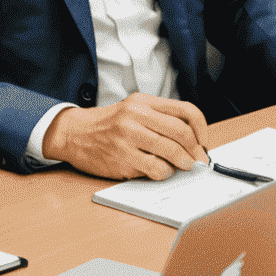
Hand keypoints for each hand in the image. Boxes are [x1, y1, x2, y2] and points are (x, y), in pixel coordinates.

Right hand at [40, 93, 208, 179]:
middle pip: (182, 133)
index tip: (202, 143)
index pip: (186, 111)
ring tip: (180, 166)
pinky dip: (163, 173)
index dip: (201, 130)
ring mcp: (127, 136)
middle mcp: (135, 115)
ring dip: (183, 164)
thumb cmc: (107, 125)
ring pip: (172, 152)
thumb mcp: (132, 110)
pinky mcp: (122, 157)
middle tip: (196, 161)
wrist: (73, 133)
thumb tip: (192, 141)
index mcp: (142, 101)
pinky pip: (156, 169)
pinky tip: (157, 170)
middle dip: (195, 152)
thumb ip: (159, 119)